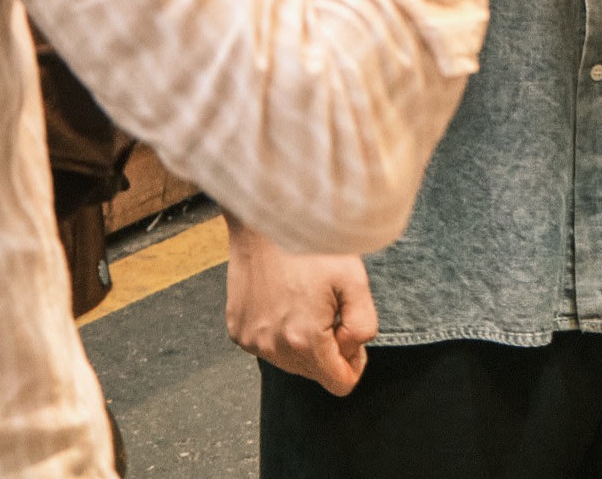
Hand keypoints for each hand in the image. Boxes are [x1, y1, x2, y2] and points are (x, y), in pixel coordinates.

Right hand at [225, 224, 377, 395]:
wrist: (264, 216)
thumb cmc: (310, 243)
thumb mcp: (355, 279)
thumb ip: (364, 326)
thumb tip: (350, 350)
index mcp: (305, 340)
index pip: (340, 385)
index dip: (354, 362)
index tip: (349, 332)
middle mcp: (273, 347)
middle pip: (314, 373)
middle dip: (327, 348)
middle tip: (327, 306)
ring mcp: (251, 339)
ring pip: (290, 361)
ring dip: (302, 339)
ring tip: (302, 298)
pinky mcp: (237, 329)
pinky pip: (267, 344)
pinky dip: (279, 329)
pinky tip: (281, 297)